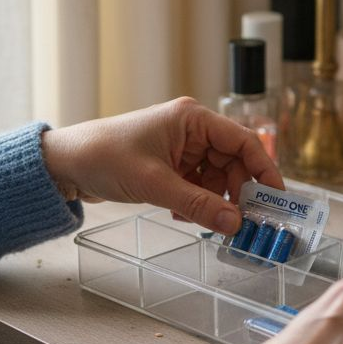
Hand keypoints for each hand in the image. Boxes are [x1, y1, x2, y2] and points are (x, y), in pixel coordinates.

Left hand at [39, 97, 283, 234]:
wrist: (65, 164)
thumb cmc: (104, 157)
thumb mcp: (155, 184)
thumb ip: (198, 205)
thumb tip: (235, 224)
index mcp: (192, 119)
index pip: (243, 141)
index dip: (264, 169)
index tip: (277, 198)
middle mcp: (191, 129)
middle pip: (233, 162)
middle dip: (237, 192)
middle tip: (243, 221)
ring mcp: (181, 147)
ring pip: (217, 177)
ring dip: (214, 200)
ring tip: (201, 220)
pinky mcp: (170, 164)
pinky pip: (199, 185)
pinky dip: (197, 202)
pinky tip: (182, 214)